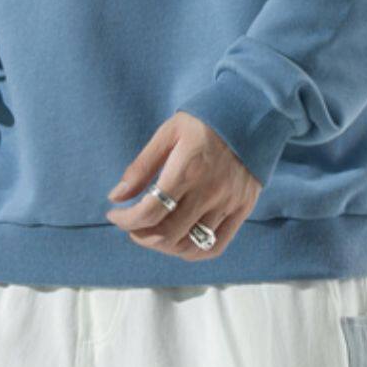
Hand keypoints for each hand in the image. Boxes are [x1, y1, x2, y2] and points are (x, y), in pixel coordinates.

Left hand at [105, 112, 260, 260]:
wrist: (251, 114)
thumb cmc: (204, 122)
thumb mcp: (167, 133)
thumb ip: (141, 167)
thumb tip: (117, 196)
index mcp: (187, 170)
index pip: (150, 212)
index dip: (126, 220)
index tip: (115, 214)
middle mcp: (209, 192)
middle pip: (167, 234)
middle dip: (140, 235)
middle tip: (132, 224)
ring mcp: (228, 204)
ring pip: (190, 245)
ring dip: (164, 246)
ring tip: (153, 233)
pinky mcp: (243, 210)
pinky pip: (216, 245)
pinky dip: (193, 252)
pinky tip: (179, 242)